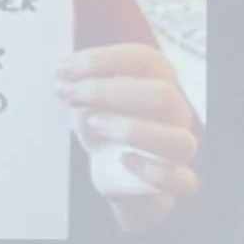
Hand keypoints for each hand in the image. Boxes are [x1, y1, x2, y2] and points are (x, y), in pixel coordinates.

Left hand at [59, 43, 200, 232]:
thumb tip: (72, 94)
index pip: (145, 60)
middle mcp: (176, 115)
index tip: (63, 68)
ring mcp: (179, 150)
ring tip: (94, 124)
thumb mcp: (89, 117)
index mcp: (160, 86)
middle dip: (109, 91)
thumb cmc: (109, 141)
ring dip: (131, 130)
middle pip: (161, 94)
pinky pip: (181, 180)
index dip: (104, 59)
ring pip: (176, 138)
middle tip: (70, 94)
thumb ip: (82, 104)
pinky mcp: (177, 182)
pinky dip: (153, 171)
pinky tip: (124, 161)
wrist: (122, 184)